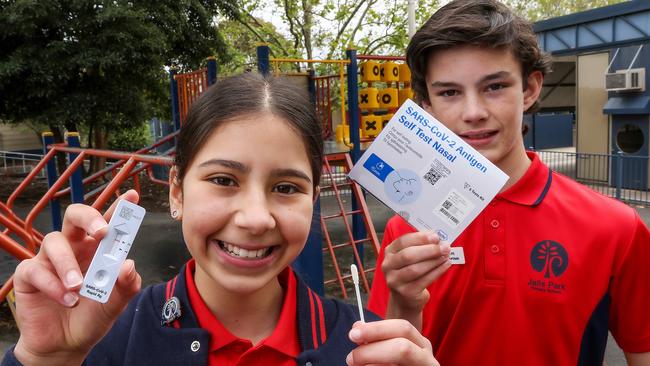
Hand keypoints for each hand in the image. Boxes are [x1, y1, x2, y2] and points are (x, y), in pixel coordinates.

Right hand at [13, 190, 141, 365]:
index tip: (132, 196)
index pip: (108, 223)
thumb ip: (127, 285)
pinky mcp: (30, 275)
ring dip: (68, 264)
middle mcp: (74, 248)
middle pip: (75, 216)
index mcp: (98, 249)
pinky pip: (35, 268)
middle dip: (89, 217)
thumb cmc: (92, 316)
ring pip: (53, 241)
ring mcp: (50, 259)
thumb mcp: (116, 304)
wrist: (67, 345)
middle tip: (102, 231)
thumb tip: (129, 265)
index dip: (119, 208)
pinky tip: (67, 300)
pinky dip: (53, 285)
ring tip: (79, 287)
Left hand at [346, 320, 438, 365]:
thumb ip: (376, 339)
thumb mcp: (388, 350)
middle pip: (402, 348)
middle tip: (351, 358)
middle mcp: (427, 358)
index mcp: (420, 344)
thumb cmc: (396, 363)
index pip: (402, 327)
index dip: (377, 329)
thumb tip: (357, 327)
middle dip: (372, 351)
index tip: (353, 334)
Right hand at [382, 232, 450, 326]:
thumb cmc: (410, 272)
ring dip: (434, 261)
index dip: (420, 238)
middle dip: (429, 250)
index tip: (435, 236)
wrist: (405, 297)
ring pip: (416, 269)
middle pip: (408, 255)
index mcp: (389, 252)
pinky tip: (446, 265)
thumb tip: (437, 239)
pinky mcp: (406, 292)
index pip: (403, 241)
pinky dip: (437, 271)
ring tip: (446, 256)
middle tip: (444, 247)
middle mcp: (388, 266)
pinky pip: (424, 280)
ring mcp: (395, 280)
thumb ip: (420, 246)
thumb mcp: (410, 257)